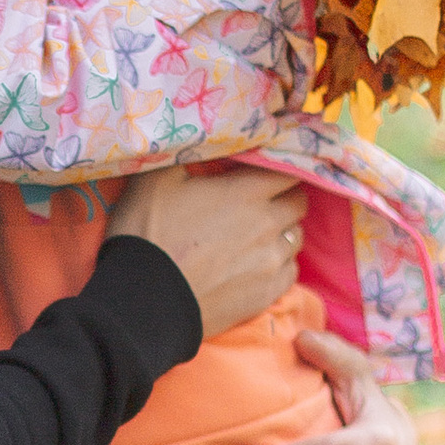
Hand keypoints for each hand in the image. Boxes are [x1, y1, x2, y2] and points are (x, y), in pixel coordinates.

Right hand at [105, 164, 303, 335]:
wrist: (145, 303)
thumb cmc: (148, 235)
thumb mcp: (155, 180)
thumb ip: (185, 155)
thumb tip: (200, 141)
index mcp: (246, 192)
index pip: (288, 170)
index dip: (278, 168)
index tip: (264, 172)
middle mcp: (268, 224)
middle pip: (298, 203)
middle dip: (285, 198)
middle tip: (263, 202)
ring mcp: (271, 262)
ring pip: (296, 237)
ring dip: (283, 232)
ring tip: (260, 235)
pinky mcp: (268, 294)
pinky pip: (291, 271)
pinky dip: (280, 264)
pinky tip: (259, 264)